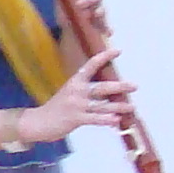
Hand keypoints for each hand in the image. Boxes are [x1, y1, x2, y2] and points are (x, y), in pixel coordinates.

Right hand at [15, 49, 131, 144]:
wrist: (39, 122)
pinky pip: (94, 119)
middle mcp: (76, 91)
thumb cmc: (57, 108)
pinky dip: (106, 120)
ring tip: (131, 107)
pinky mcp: (75, 119)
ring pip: (102, 105)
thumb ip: (86, 91)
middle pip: (101, 87)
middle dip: (119, 86)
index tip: (118, 51)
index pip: (91, 65)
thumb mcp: (69, 93)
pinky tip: (116, 120)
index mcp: (75, 81)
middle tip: (135, 86)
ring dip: (118, 106)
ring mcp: (76, 105)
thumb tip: (109, 91)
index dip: (105, 57)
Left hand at [60, 0, 106, 41]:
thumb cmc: (66, 9)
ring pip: (102, 9)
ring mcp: (98, 11)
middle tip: (78, 4)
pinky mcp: (101, 25)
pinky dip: (106, 29)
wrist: (71, 29)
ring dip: (99, 12)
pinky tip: (108, 33)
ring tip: (94, 15)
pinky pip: (105, 26)